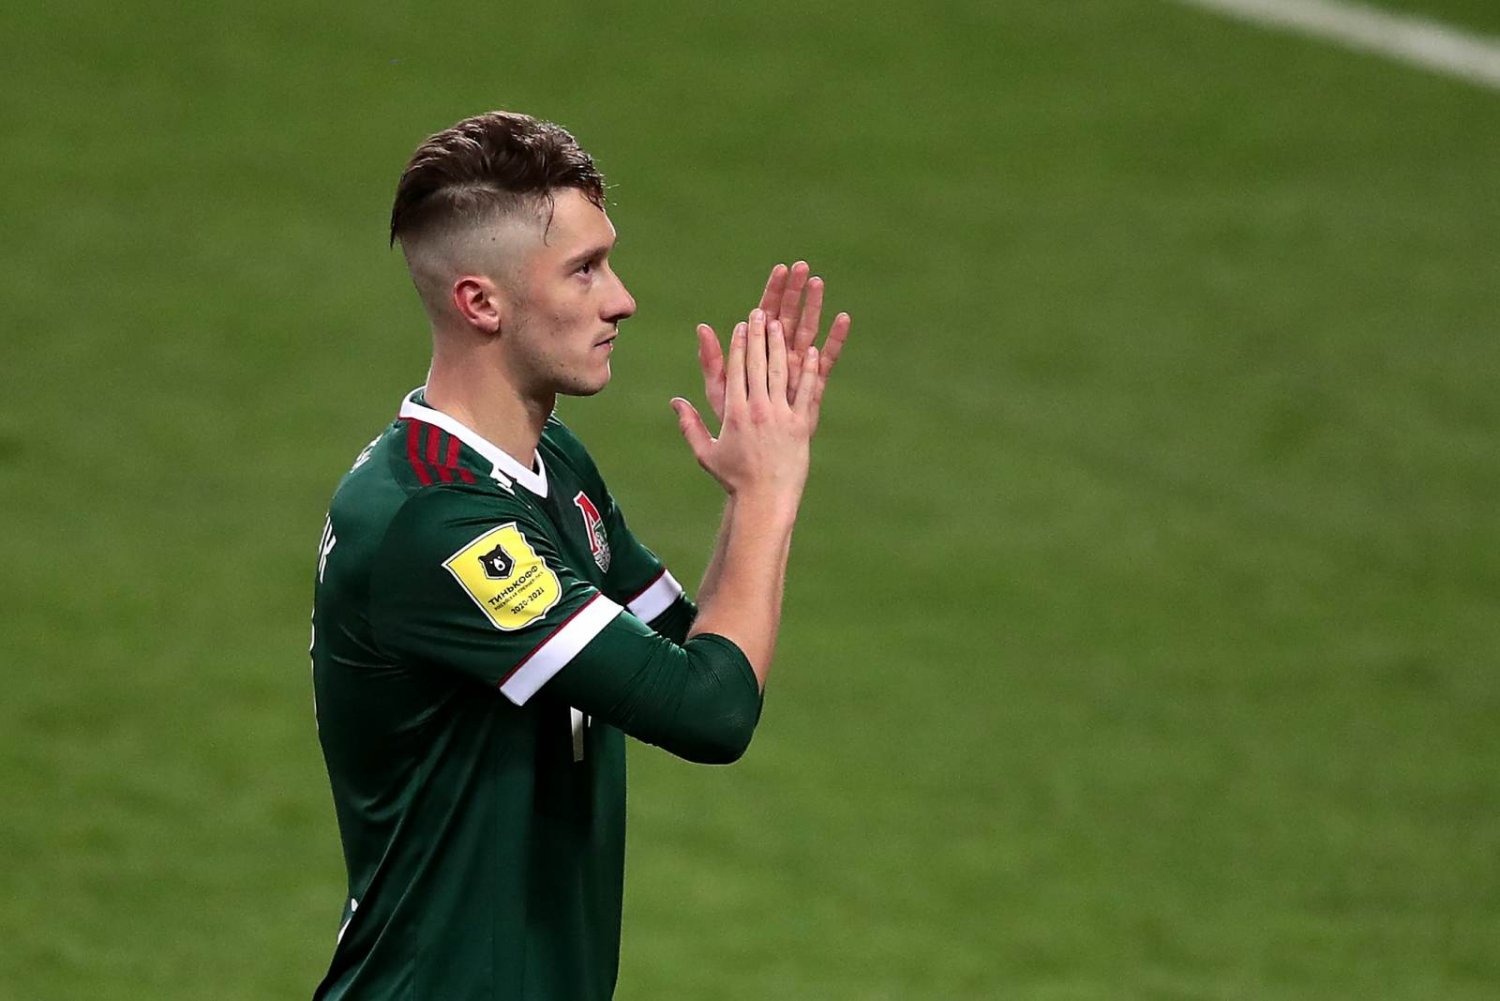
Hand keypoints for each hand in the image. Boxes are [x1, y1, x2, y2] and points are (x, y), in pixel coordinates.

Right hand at [673, 309, 820, 500]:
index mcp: (734, 414)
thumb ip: (690, 425)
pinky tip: (811, 351)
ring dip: (779, 346)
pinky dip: (808, 371)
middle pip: (756, 365)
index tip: (741, 326)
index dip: (738, 345)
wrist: (765, 499)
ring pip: (779, 373)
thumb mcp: (706, 452)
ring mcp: (781, 417)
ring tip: (780, 324)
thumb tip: (675, 402)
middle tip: (759, 314)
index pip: (736, 371)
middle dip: (757, 336)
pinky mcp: (801, 425)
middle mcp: (757, 410)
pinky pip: (806, 392)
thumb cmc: (734, 478)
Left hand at [697, 261, 850, 427]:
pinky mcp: (813, 386)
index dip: (773, 291)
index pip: (765, 313)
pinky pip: (826, 360)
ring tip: (818, 282)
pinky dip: (835, 340)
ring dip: (814, 307)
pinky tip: (843, 319)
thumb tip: (701, 327)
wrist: (755, 455)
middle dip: (794, 291)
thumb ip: (712, 361)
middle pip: (789, 316)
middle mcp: (779, 357)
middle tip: (801, 266)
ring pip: (807, 331)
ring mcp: (798, 369)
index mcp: (757, 354)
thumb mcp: (719, 391)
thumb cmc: (735, 423)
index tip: (780, 268)